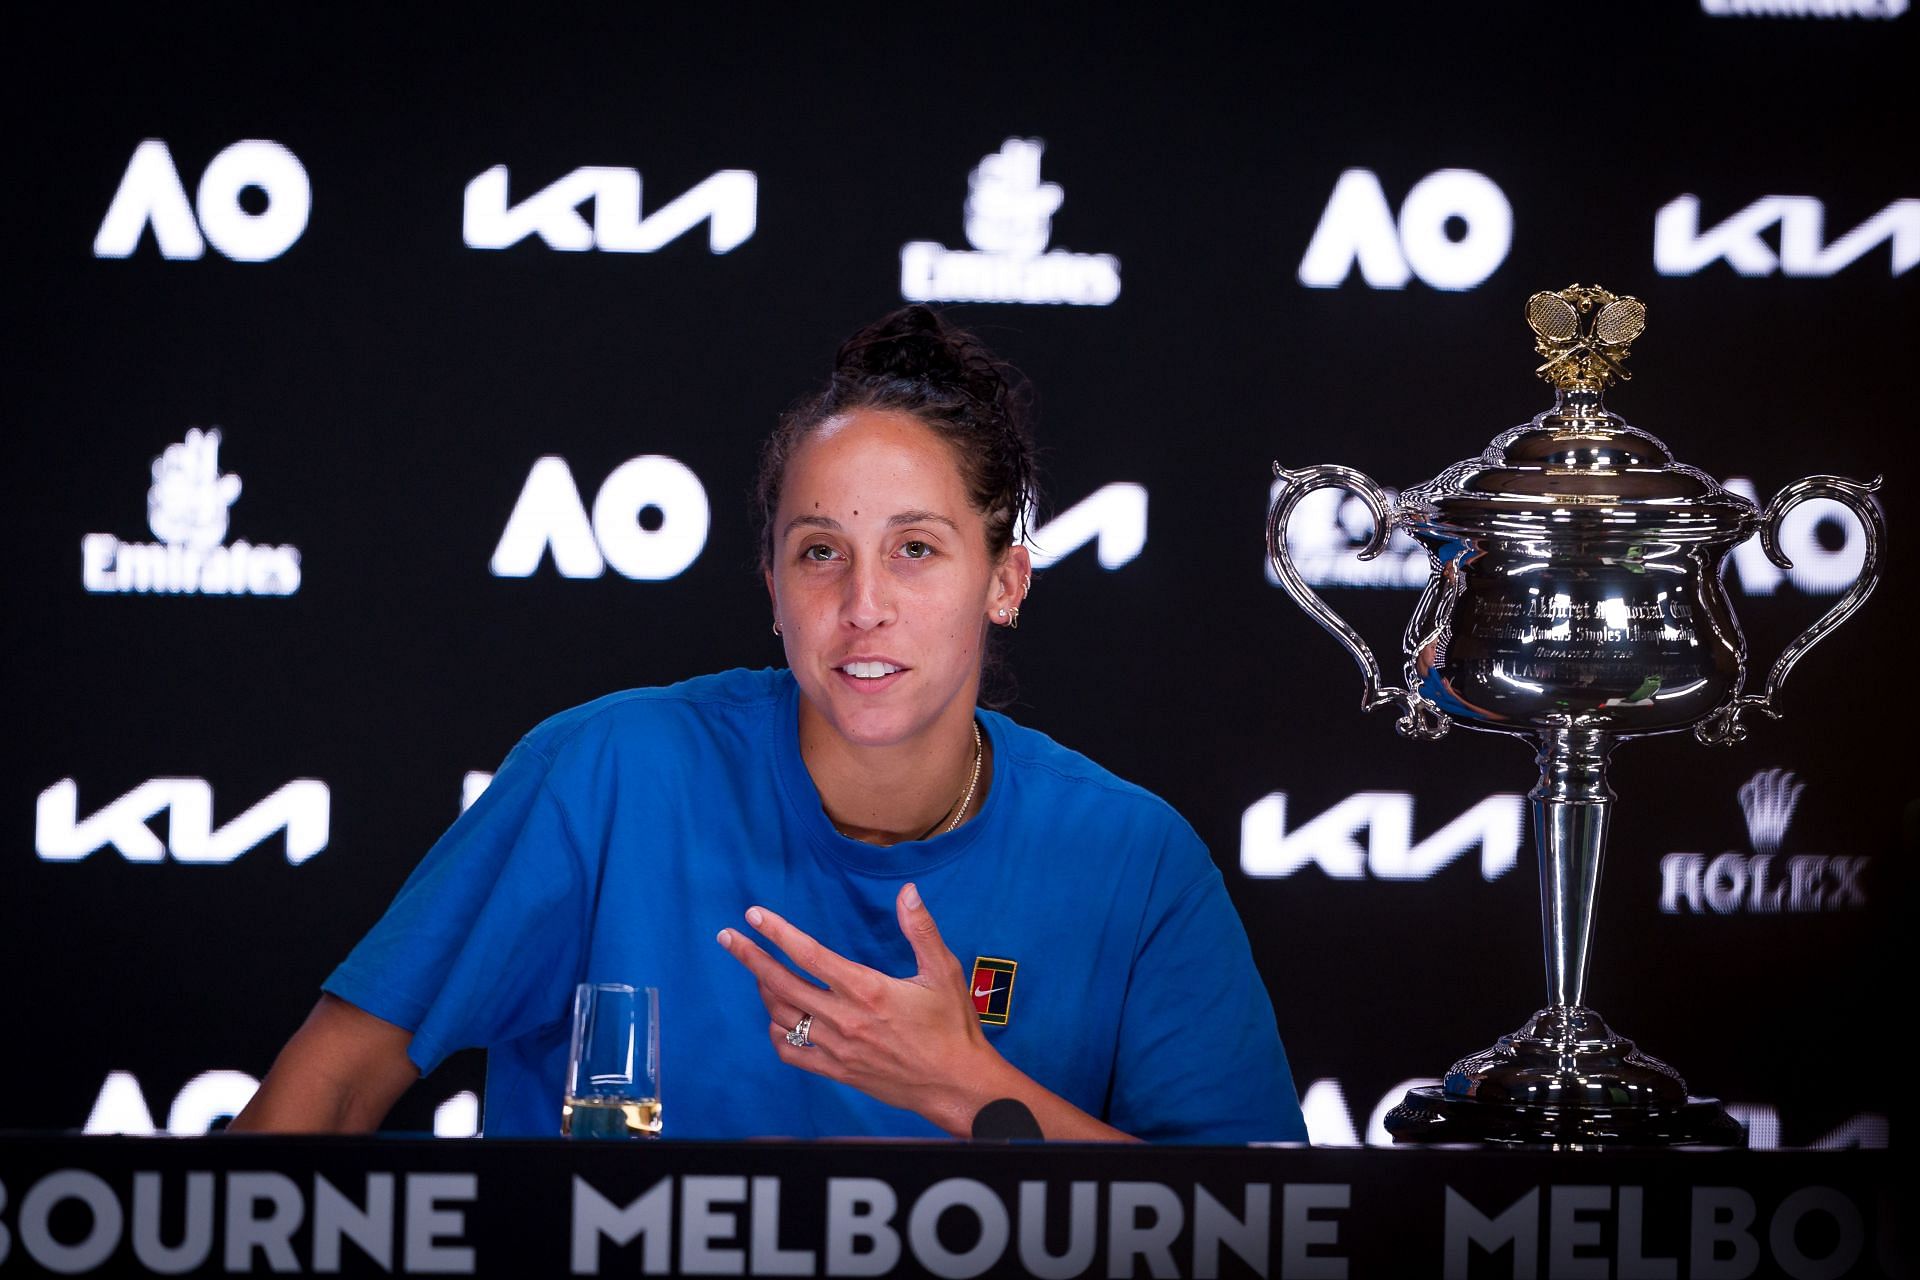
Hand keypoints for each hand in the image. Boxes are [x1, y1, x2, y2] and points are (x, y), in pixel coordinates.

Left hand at [715, 883, 1005, 1134]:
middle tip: (728, 938)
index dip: (778, 933)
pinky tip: (777, 1019)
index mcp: (866, 989)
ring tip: (757, 971)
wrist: (957, 1085)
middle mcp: (844, 1018)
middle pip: (781, 983)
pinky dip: (778, 1033)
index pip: (809, 955)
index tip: (754, 916)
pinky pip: (792, 1053)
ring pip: (783, 1016)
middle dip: (750, 958)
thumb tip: (908, 892)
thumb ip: (921, 930)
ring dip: (764, 991)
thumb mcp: (943, 972)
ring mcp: (837, 1048)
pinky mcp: (837, 1071)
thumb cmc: (952, 1027)